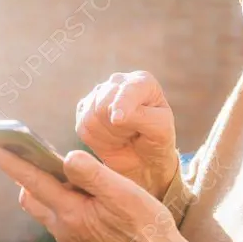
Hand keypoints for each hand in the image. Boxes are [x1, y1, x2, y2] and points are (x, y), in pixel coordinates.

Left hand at [0, 145, 209, 241]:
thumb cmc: (147, 227)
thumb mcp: (124, 193)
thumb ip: (91, 174)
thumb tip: (66, 157)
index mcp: (71, 214)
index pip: (33, 181)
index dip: (11, 162)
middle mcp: (64, 232)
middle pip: (33, 199)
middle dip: (28, 177)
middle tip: (35, 157)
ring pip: (49, 213)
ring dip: (50, 194)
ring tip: (69, 179)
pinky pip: (64, 227)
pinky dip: (66, 210)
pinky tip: (89, 205)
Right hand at [76, 71, 177, 199]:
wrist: (144, 160)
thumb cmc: (157, 141)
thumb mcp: (160, 129)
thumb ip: (141, 117)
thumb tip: (114, 116)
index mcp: (141, 81)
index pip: (126, 89)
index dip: (120, 105)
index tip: (118, 121)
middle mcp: (118, 82)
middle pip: (103, 103)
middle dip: (118, 127)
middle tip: (133, 134)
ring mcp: (98, 95)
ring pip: (91, 117)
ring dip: (109, 135)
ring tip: (124, 137)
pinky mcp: (84, 111)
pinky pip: (82, 127)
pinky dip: (97, 140)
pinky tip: (111, 139)